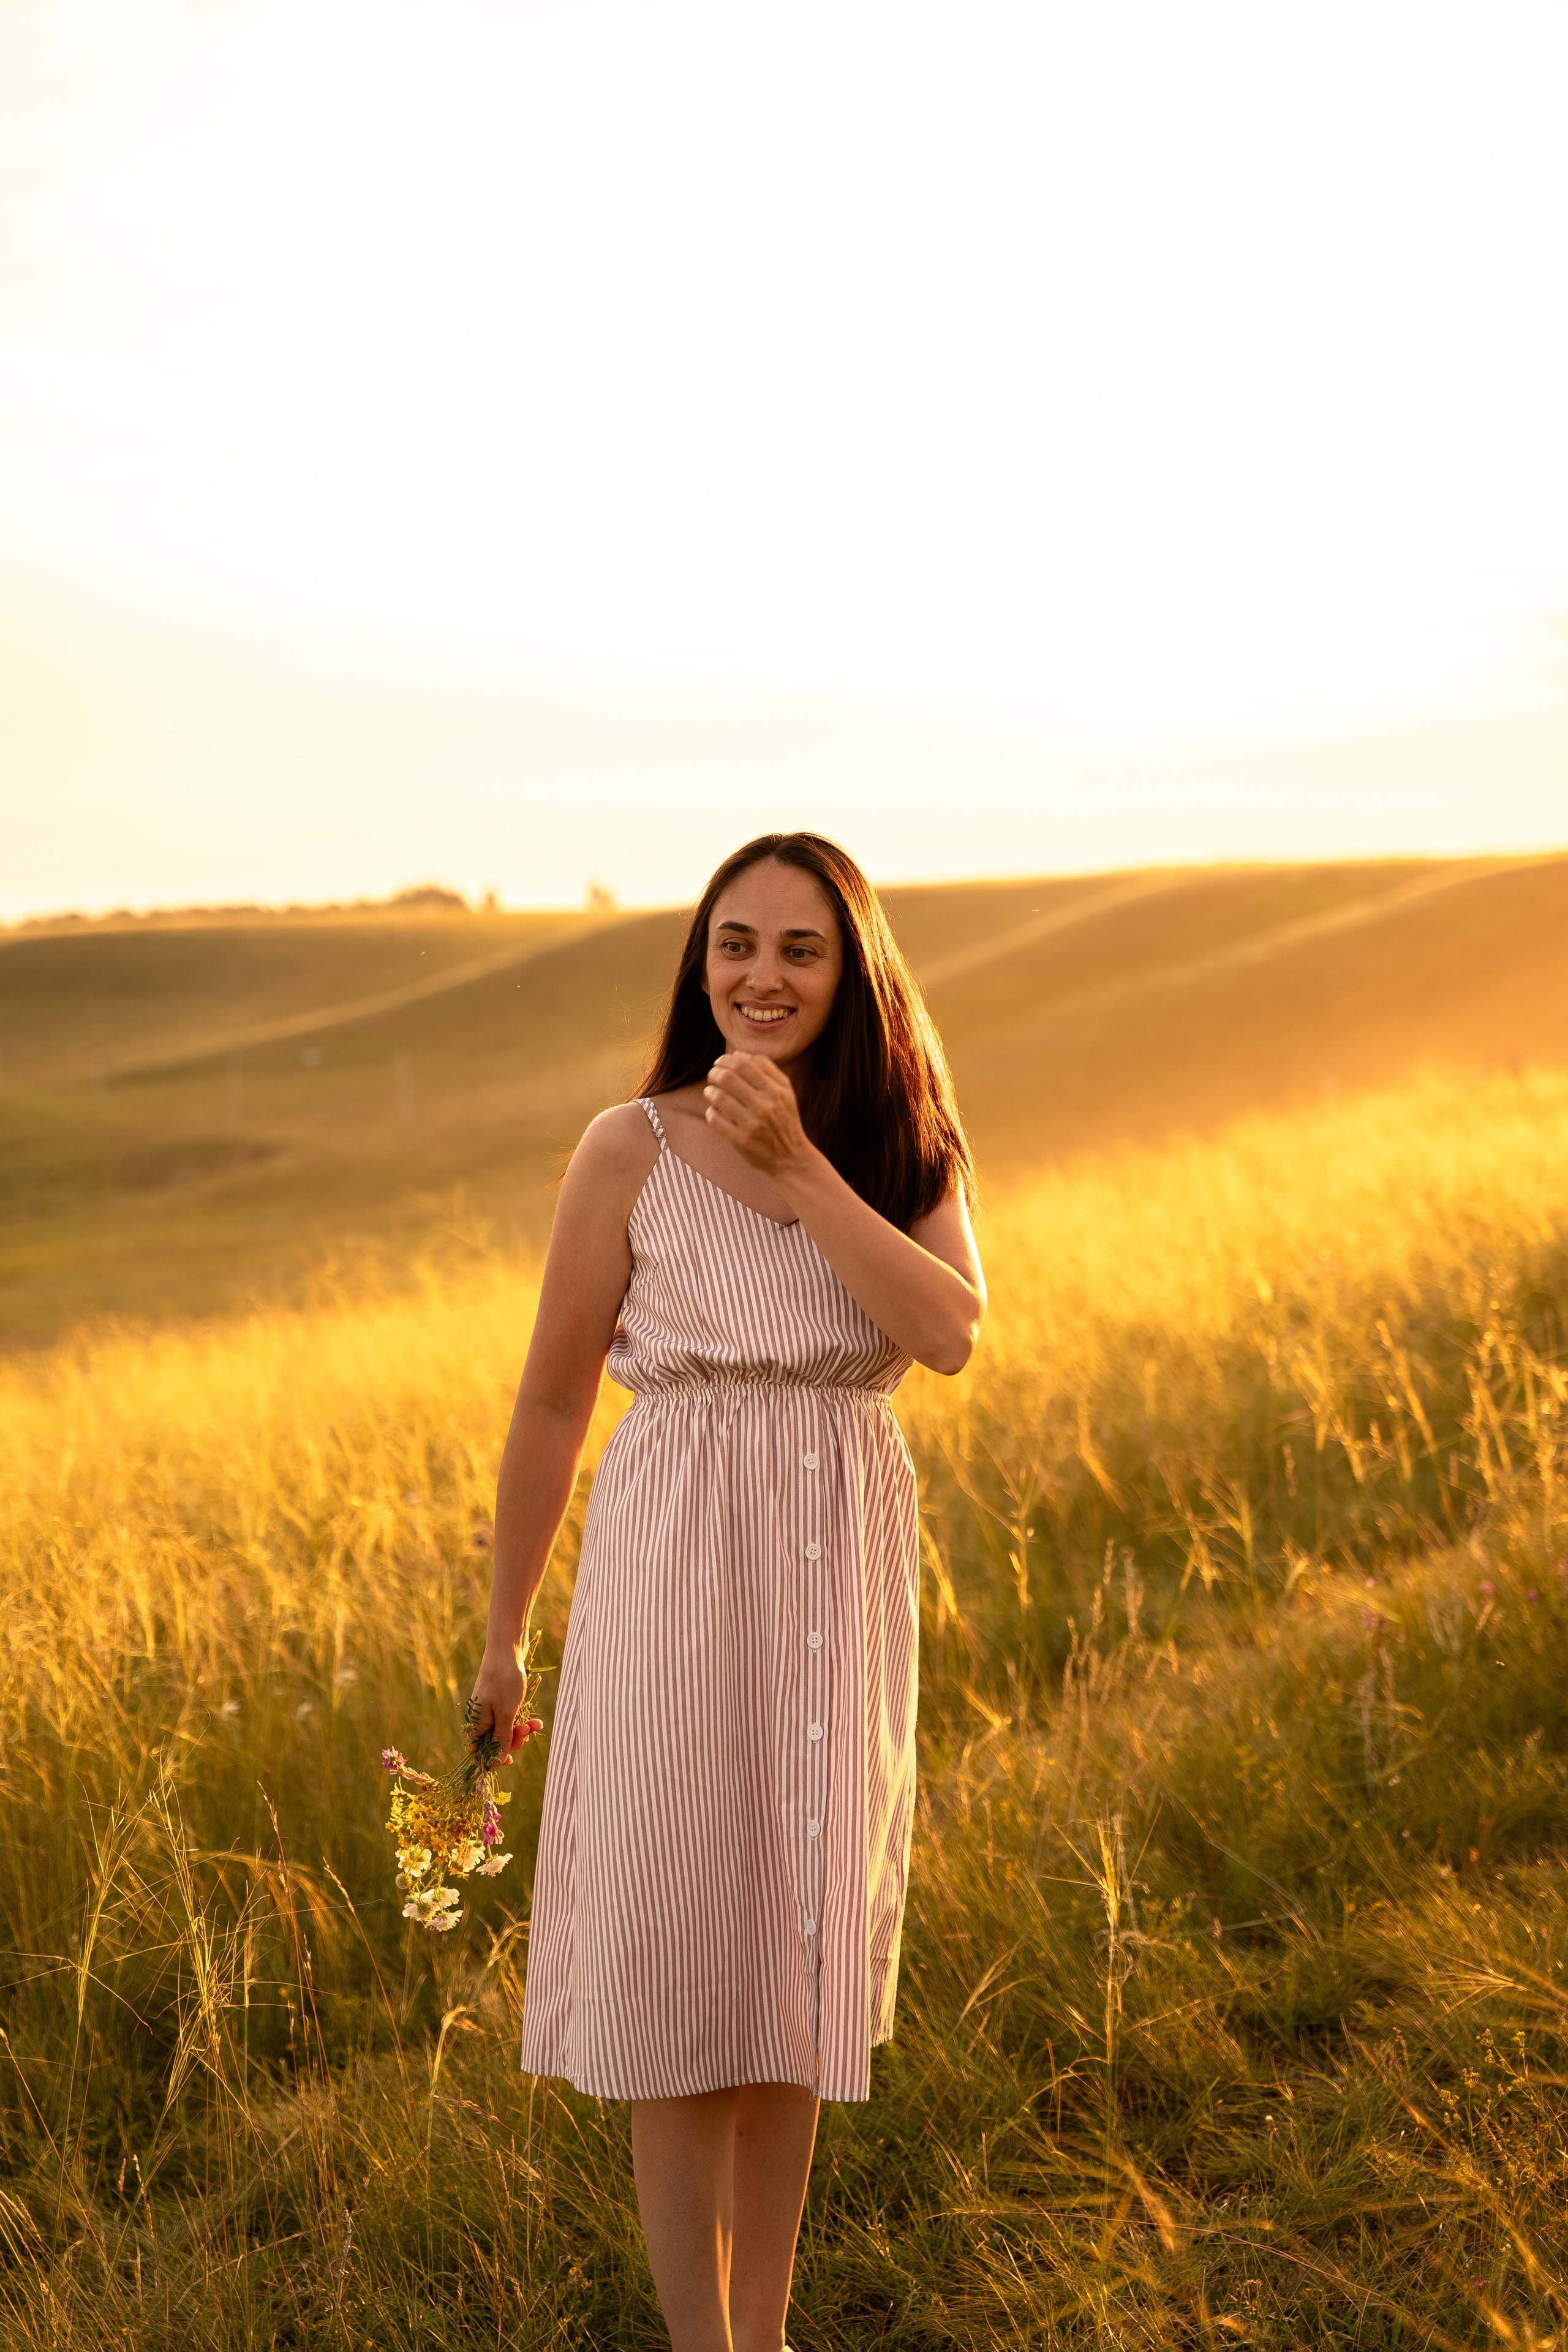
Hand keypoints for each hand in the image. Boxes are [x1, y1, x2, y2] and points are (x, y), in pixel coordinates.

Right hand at [467, 1646, 542, 1765]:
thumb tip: (496, 1762)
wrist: (507, 1648)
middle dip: (514, 1740)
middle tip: (527, 1729)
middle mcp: (481, 1719)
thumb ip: (501, 1739)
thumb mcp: (505, 1714)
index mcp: (476, 1724)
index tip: (511, 1759)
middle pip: (496, 1743)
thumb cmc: (505, 1681)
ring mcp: (490, 1710)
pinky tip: (536, 1721)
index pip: (481, 1752)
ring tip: (535, 1724)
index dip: (495, 1758)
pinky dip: (522, 1720)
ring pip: (505, 1731)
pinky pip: (510, 1719)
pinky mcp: (500, 1703)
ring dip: (521, 1731)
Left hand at [703, 1052, 812, 1176]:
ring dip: (709, 1092)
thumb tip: (739, 1054)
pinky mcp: (741, 1140)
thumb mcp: (785, 1091)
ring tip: (710, 1092)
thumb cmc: (785, 1119)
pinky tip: (713, 1111)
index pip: (743, 1065)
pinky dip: (710, 1113)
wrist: (791, 1156)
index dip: (725, 1060)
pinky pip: (715, 1121)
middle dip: (714, 1073)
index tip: (720, 1064)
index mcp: (775, 1090)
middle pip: (728, 1078)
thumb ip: (766, 1069)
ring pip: (719, 1098)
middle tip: (712, 1076)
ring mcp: (752, 1124)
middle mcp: (764, 1105)